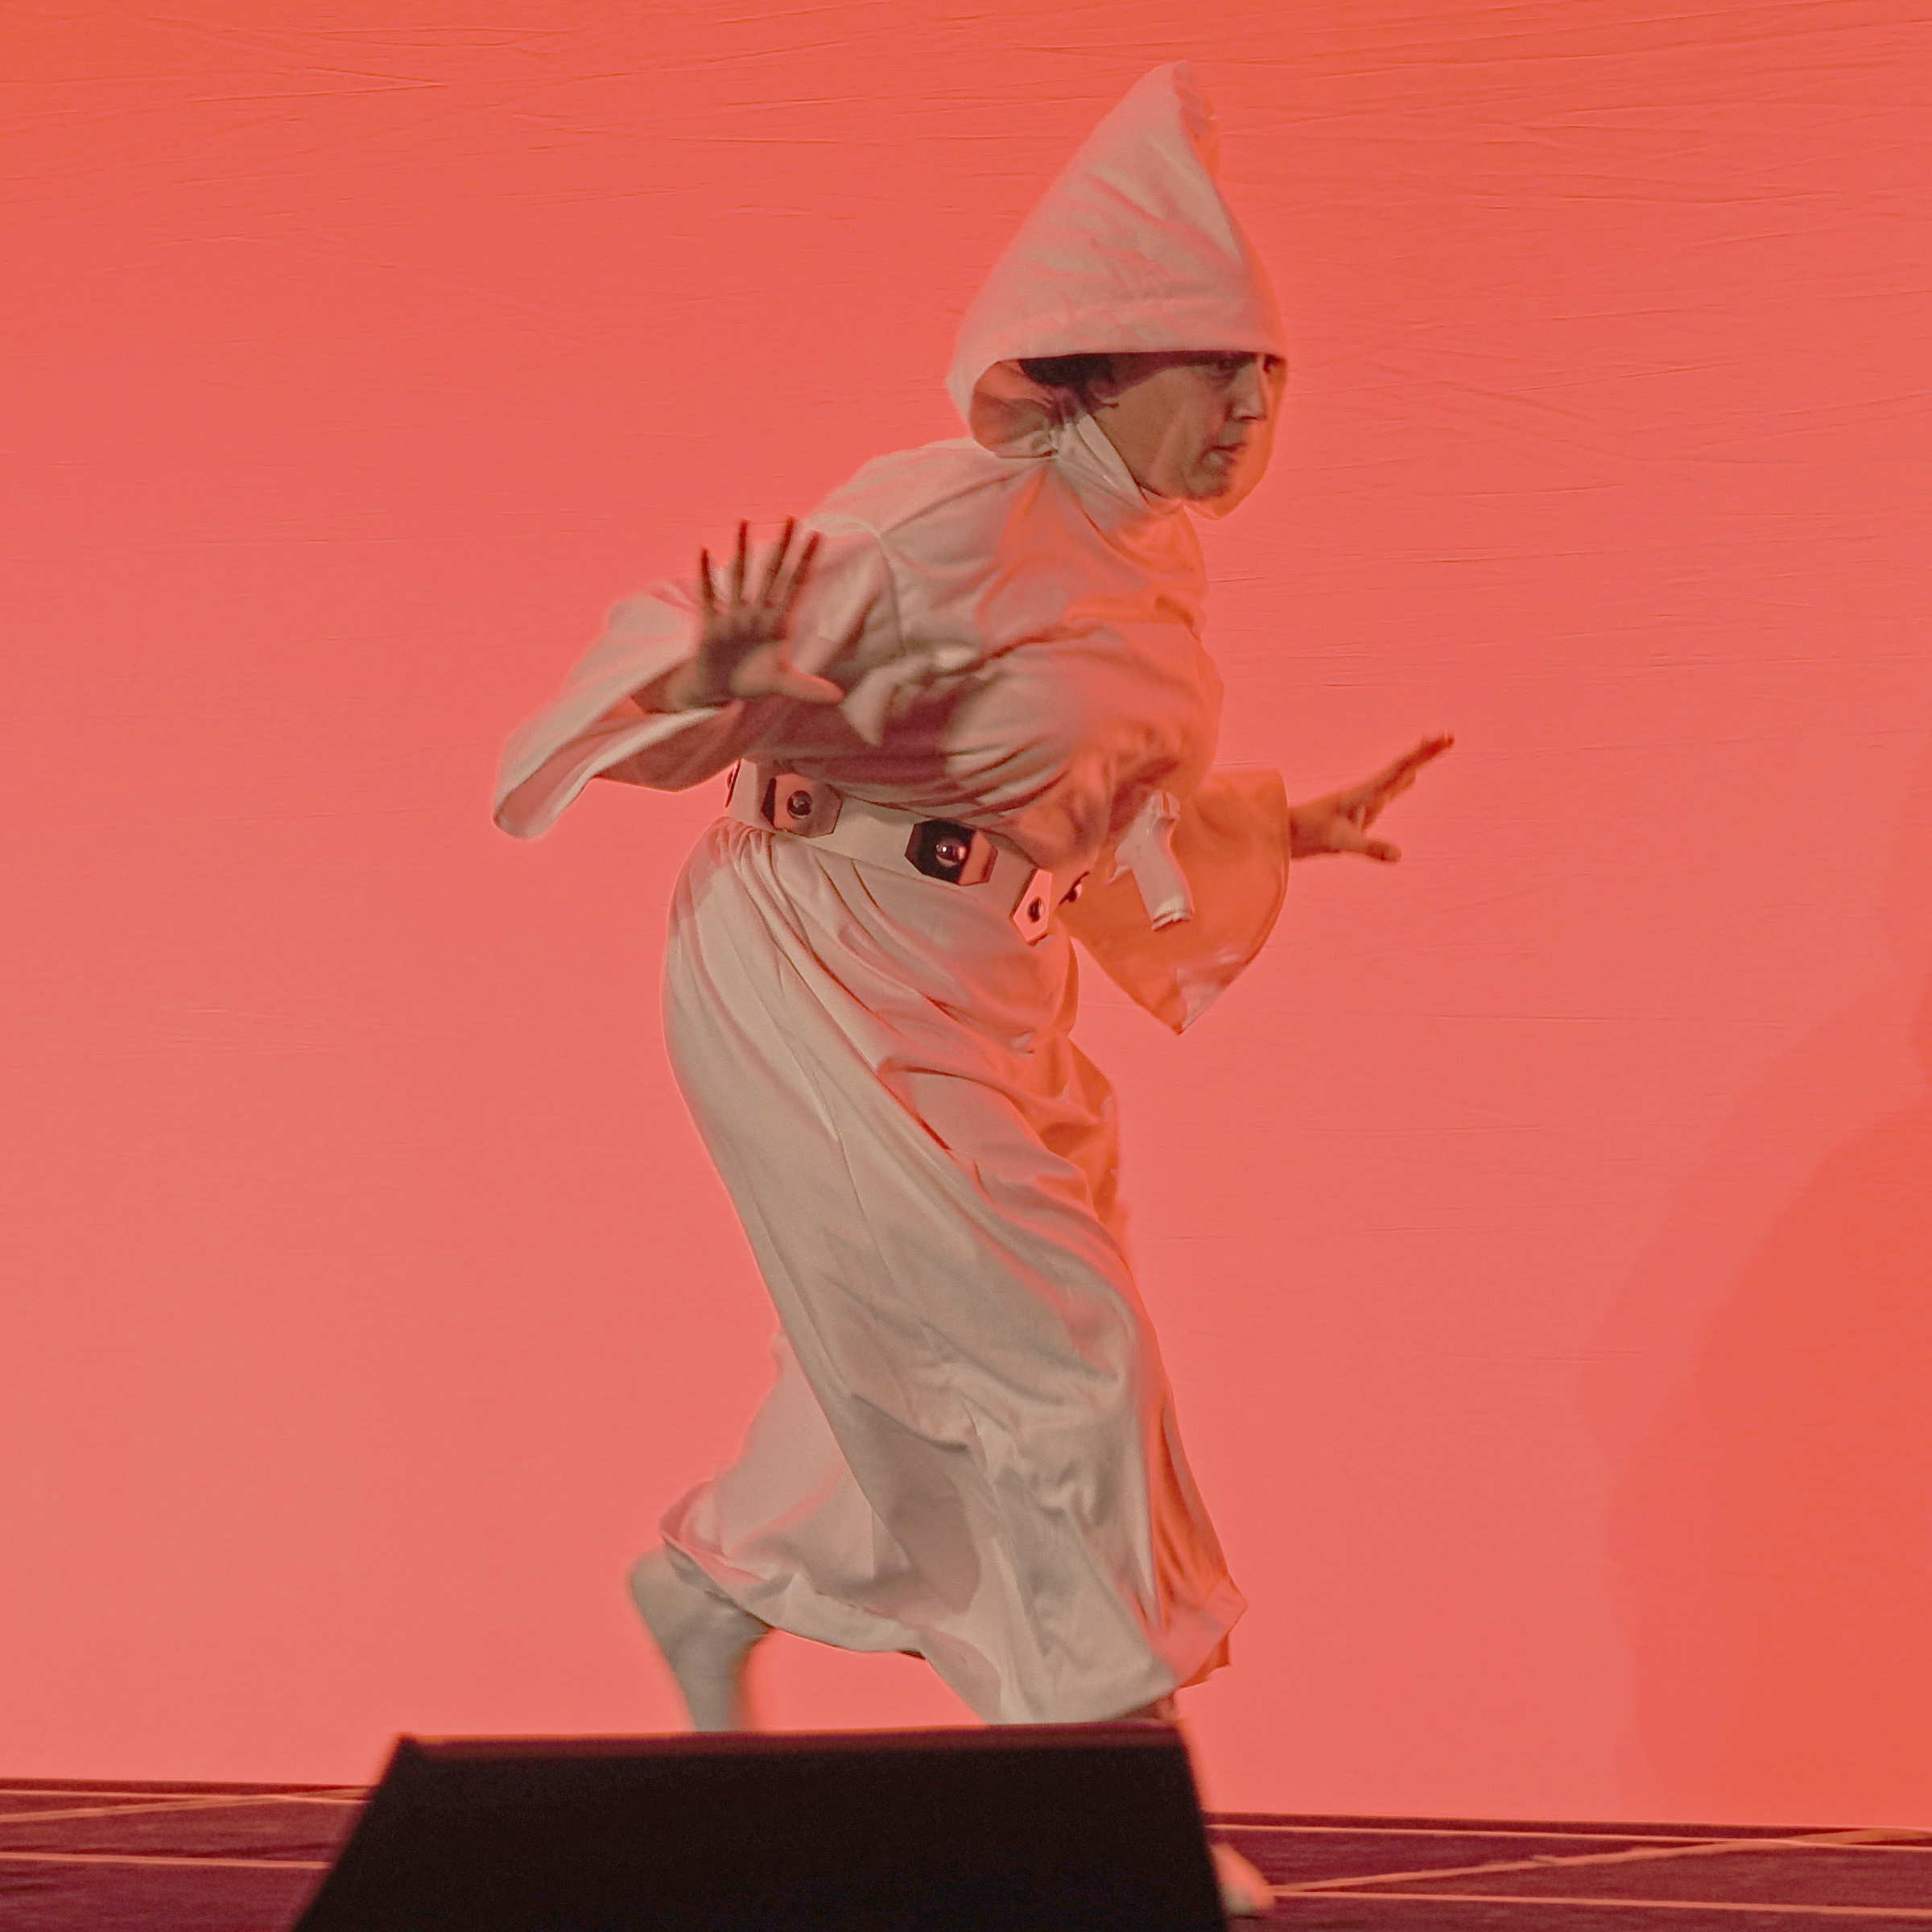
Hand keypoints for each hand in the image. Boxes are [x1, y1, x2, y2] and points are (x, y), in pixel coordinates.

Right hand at [658, 519, 843, 711]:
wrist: (721, 689)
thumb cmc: (752, 681)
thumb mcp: (783, 685)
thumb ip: (808, 689)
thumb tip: (837, 697)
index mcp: (779, 624)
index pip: (797, 586)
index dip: (806, 562)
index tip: (817, 536)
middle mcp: (758, 614)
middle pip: (773, 574)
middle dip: (782, 547)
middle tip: (791, 518)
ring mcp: (735, 616)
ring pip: (740, 578)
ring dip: (741, 550)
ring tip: (744, 521)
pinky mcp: (713, 625)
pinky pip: (709, 596)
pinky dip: (705, 575)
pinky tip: (703, 552)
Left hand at [1288, 733, 1453, 861]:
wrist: (1285, 834)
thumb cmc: (1309, 834)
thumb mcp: (1341, 842)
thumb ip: (1369, 847)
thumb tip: (1398, 855)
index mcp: (1363, 793)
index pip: (1398, 769)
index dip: (1421, 754)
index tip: (1441, 738)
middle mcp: (1367, 793)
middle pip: (1402, 769)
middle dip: (1425, 754)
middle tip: (1448, 737)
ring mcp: (1365, 803)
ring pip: (1397, 779)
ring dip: (1416, 765)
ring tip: (1434, 751)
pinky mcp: (1360, 814)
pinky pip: (1389, 795)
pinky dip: (1403, 785)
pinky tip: (1410, 782)